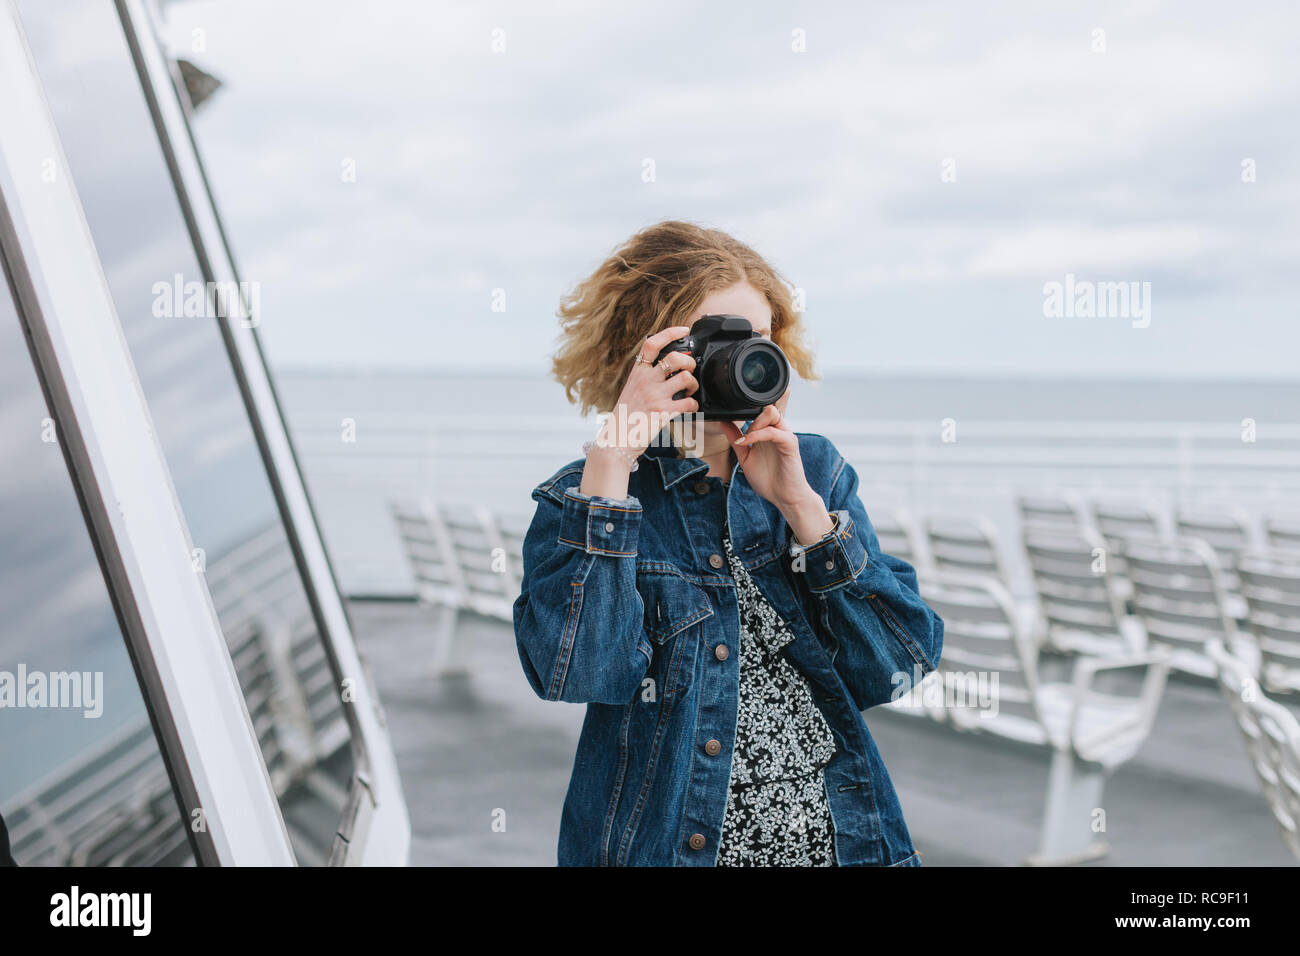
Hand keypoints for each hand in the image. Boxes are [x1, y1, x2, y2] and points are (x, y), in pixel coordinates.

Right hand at [580, 326, 699, 497]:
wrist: (616, 440)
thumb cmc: (625, 417)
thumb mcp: (631, 390)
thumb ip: (646, 378)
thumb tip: (668, 370)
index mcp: (637, 373)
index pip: (652, 344)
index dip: (670, 332)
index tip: (684, 330)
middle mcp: (646, 381)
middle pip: (675, 358)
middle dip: (689, 362)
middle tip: (689, 370)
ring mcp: (654, 397)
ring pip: (685, 378)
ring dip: (693, 383)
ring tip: (690, 390)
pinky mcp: (663, 413)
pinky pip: (688, 403)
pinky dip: (694, 405)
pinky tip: (689, 407)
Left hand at [719, 397, 833, 543]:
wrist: (784, 497)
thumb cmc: (769, 479)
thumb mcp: (745, 457)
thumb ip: (736, 439)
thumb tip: (724, 422)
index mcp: (768, 431)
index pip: (761, 409)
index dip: (747, 408)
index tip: (729, 414)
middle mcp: (778, 430)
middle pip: (766, 407)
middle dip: (750, 415)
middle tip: (738, 431)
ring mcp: (785, 435)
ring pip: (771, 413)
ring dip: (754, 423)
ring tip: (744, 439)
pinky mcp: (790, 444)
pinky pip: (773, 432)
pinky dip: (757, 435)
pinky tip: (746, 442)